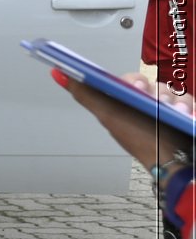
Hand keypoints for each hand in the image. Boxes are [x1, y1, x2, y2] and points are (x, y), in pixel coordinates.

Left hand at [60, 71, 192, 169]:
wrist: (171, 166)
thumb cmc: (138, 140)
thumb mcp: (108, 115)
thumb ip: (85, 94)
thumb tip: (56, 72)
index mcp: (127, 100)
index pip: (130, 80)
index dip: (133, 81)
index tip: (135, 87)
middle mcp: (147, 102)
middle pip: (154, 84)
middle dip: (155, 90)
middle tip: (155, 100)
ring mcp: (168, 108)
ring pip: (173, 91)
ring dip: (173, 99)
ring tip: (175, 112)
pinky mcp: (185, 113)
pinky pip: (190, 101)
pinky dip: (188, 106)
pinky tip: (186, 114)